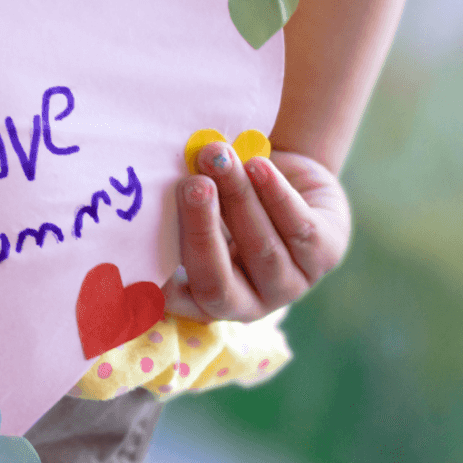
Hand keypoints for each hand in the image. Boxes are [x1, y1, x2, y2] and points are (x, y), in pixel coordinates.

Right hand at [162, 141, 351, 322]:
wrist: (282, 175)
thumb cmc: (224, 191)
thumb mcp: (202, 201)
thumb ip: (181, 202)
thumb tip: (152, 182)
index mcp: (204, 299)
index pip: (174, 301)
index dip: (155, 285)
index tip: (137, 252)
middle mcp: (247, 304)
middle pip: (217, 281)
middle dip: (202, 232)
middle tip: (192, 186)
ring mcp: (289, 286)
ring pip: (262, 249)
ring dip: (238, 199)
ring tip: (219, 158)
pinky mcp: (326, 255)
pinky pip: (300, 229)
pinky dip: (276, 194)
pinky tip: (258, 165)